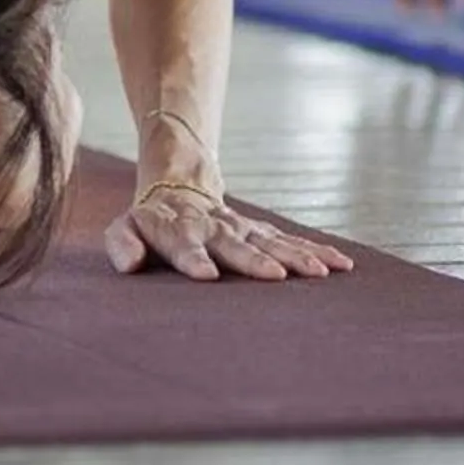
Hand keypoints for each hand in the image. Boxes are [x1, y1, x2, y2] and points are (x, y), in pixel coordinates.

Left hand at [106, 182, 354, 283]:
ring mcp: (243, 230)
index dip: (194, 259)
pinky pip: (293, 242)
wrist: (181, 188)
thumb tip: (130, 265)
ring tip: (319, 272)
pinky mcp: (263, 234)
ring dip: (296, 257)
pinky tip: (340, 265)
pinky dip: (317, 252)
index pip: (185, 246)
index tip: (206, 276)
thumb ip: (123, 244)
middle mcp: (216, 228)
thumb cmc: (150, 222)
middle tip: (276, 276)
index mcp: (179, 231)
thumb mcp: (125, 228)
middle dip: (255, 261)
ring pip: (272, 243)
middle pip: (237, 246)